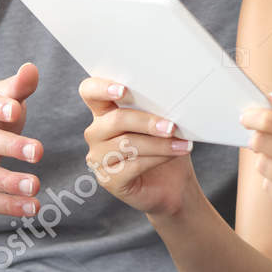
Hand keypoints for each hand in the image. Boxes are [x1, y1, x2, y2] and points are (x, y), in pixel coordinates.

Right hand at [79, 77, 197, 216]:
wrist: (174, 184)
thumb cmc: (166, 146)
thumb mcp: (161, 122)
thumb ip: (155, 109)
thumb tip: (169, 99)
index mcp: (105, 112)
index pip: (90, 91)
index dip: (101, 88)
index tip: (123, 90)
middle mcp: (96, 133)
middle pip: (115, 120)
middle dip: (147, 122)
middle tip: (172, 126)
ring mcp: (98, 157)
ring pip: (127, 144)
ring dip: (159, 144)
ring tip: (182, 144)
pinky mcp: (108, 180)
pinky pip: (134, 165)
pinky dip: (158, 158)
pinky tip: (175, 154)